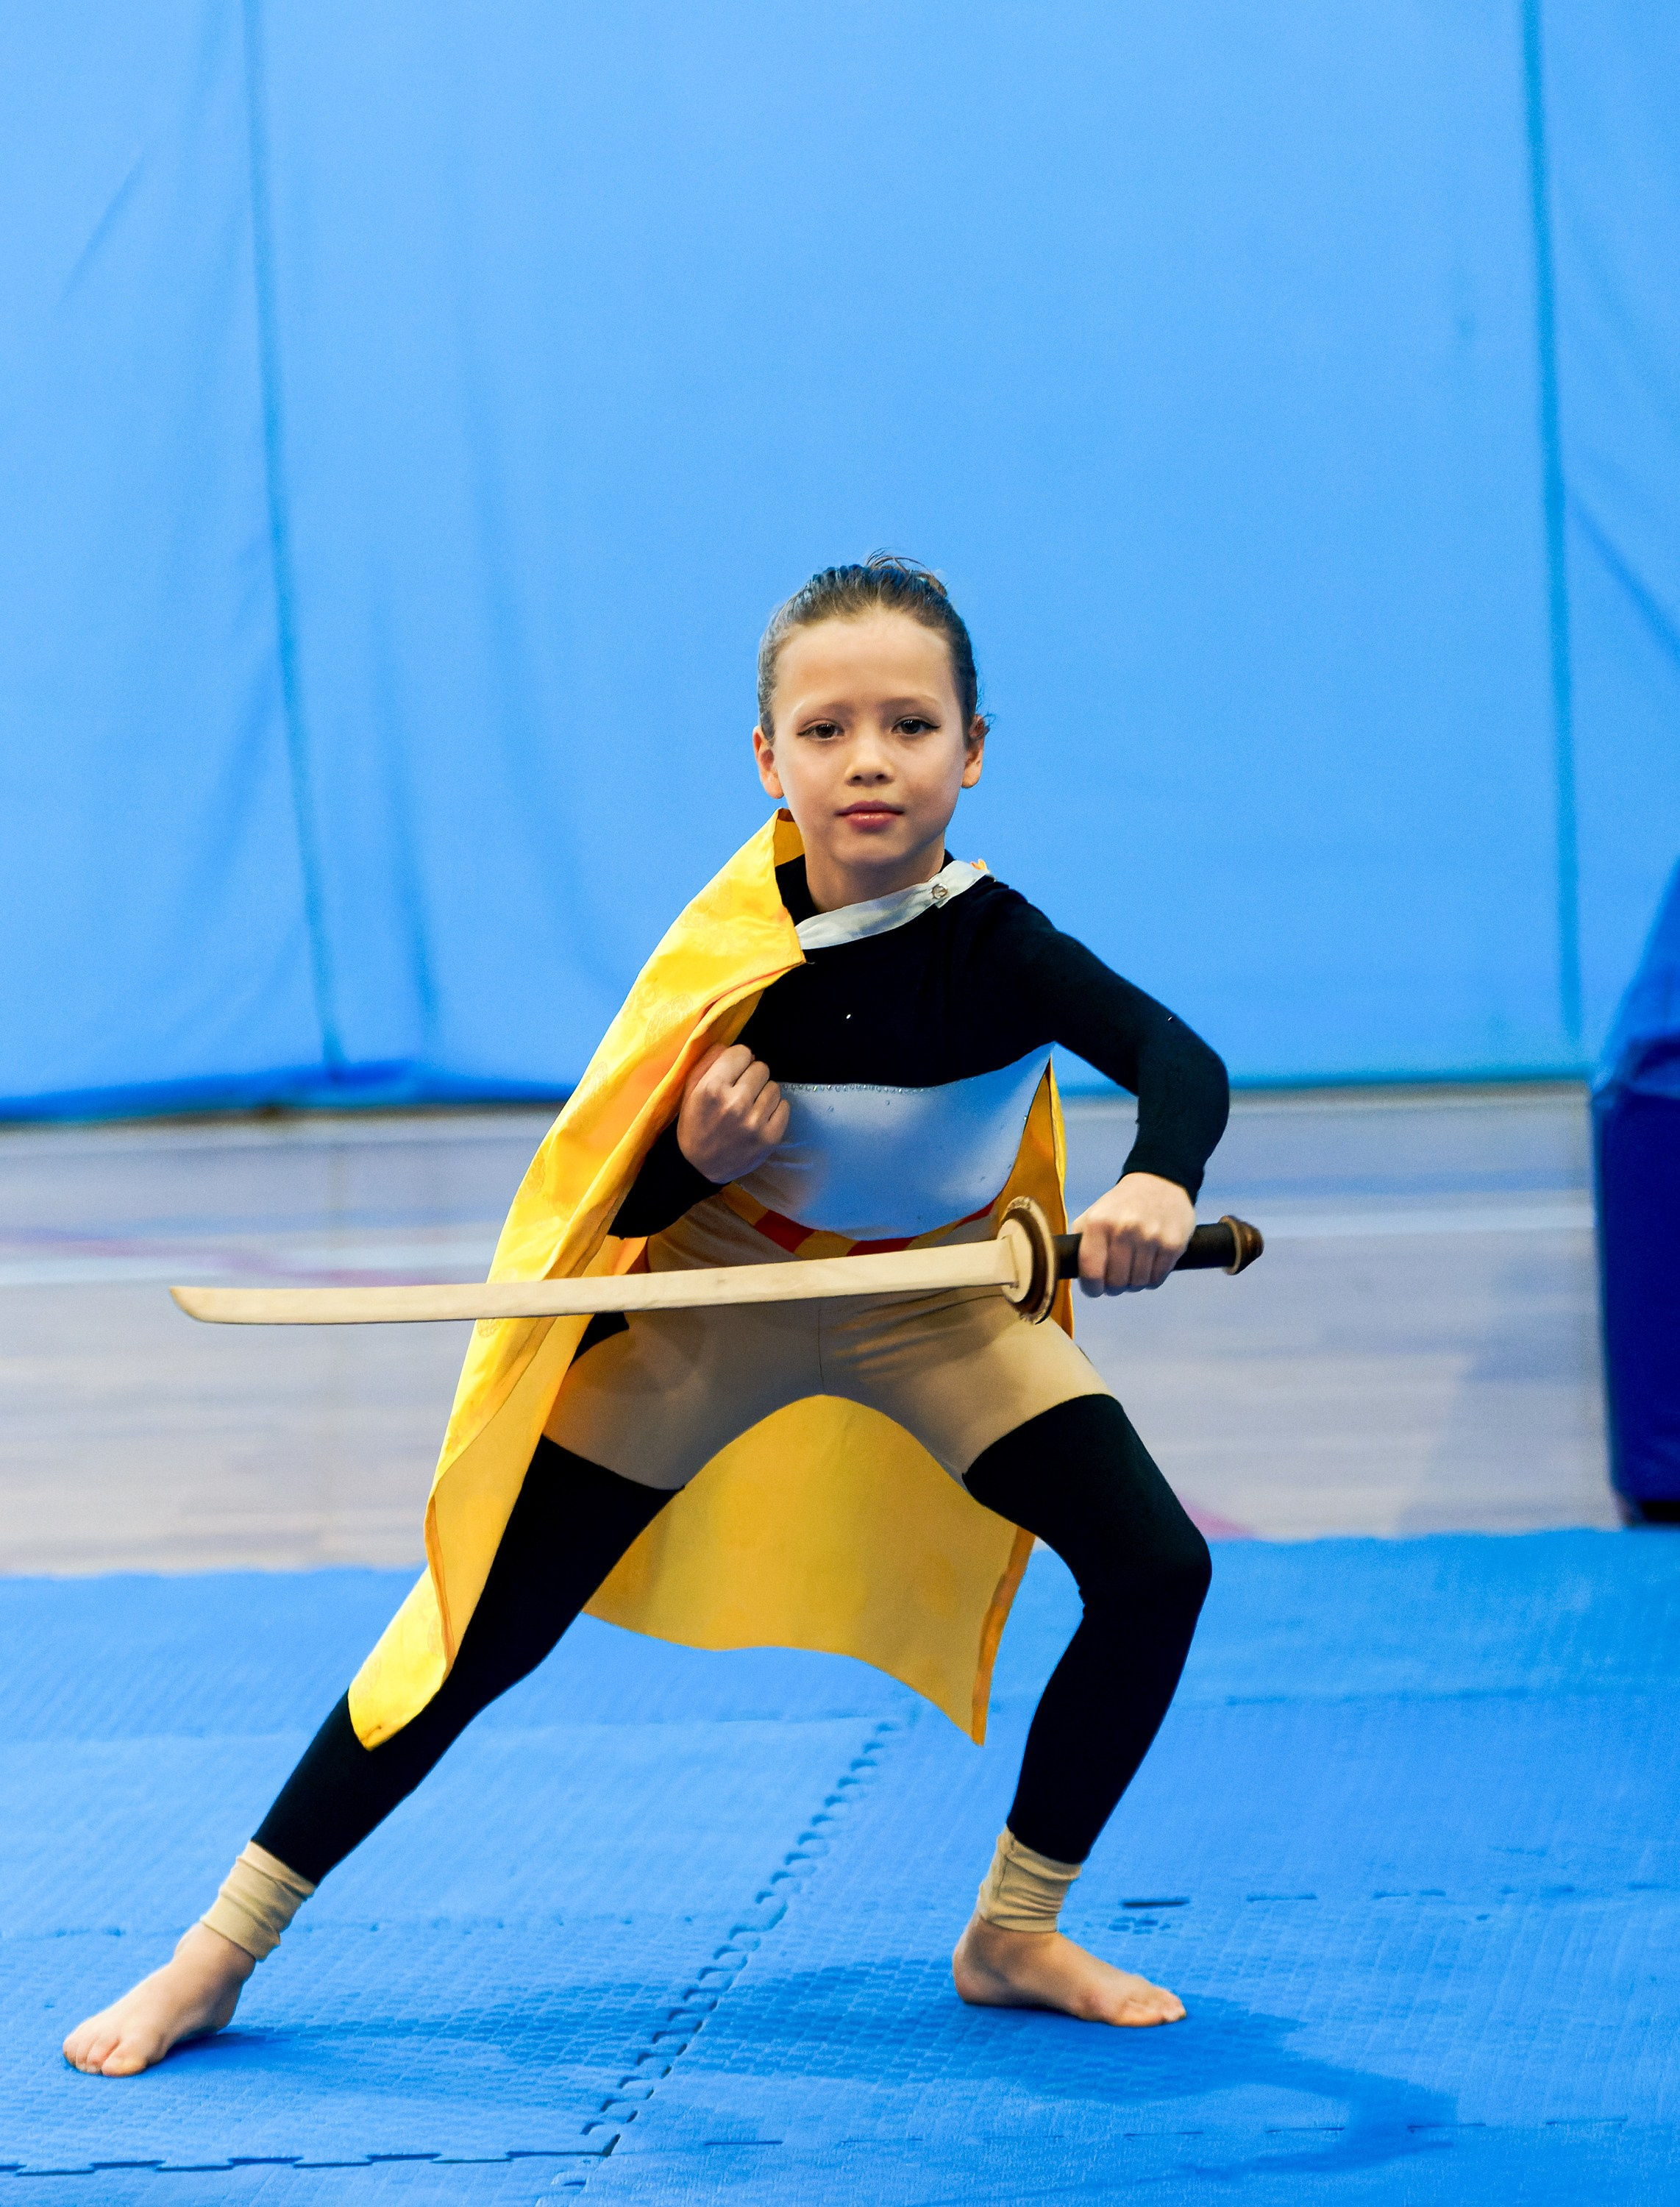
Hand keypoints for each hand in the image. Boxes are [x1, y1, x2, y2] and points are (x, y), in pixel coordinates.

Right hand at [676, 1043, 789, 1183]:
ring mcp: (755, 1122)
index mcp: (712, 1088)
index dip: (737, 1061)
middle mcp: (735, 1103)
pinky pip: (784, 1106)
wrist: (699, 1167)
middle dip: (751, 1076)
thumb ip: (709, 1062)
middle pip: (761, 1067)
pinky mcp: (770, 1138)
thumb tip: (731, 1045)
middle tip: (741, 1091)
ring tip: (750, 1106)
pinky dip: (774, 1110)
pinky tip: (759, 1118)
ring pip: (774, 1086)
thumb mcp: (690, 1091)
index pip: (742, 1052)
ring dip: (763, 1093)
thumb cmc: (694, 1124)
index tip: (733, 1072)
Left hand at [1070, 1172, 1193, 1294]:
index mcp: (1099, 1223)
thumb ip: (1080, 1242)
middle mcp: (1124, 1229)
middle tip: (1116, 1280)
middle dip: (1114, 1287)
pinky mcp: (1172, 1244)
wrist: (1160, 1182)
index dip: (1091, 1288)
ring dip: (1134, 1284)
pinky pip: (1157, 1279)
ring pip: (1138, 1284)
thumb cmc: (1120, 1205)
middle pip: (1116, 1282)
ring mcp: (1150, 1237)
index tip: (1094, 1289)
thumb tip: (1074, 1273)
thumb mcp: (1093, 1214)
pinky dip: (1151, 1279)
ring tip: (1133, 1270)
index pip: (1091, 1271)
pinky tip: (1148, 1266)